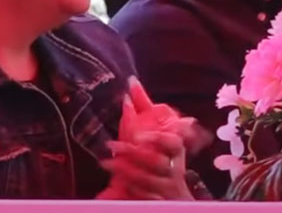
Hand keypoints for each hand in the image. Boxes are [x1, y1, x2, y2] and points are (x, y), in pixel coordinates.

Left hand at [100, 77, 192, 199]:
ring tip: (106, 163)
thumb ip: (144, 107)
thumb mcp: (154, 131)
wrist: (174, 196)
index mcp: (175, 150)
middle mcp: (174, 169)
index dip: (157, 138)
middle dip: (132, 153)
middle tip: (111, 146)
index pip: (173, 142)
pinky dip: (131, 190)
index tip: (137, 135)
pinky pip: (144, 197)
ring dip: (125, 171)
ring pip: (147, 180)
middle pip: (155, 161)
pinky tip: (116, 185)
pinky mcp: (158, 201)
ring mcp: (167, 188)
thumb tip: (131, 81)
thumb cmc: (162, 154)